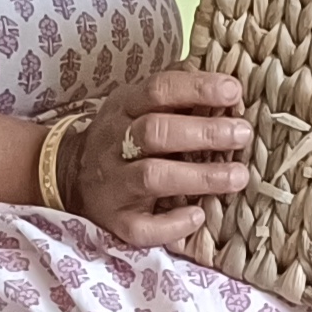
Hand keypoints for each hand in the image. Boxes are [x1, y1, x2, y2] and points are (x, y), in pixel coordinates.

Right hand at [61, 66, 252, 252]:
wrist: (69, 176)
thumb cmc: (124, 136)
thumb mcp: (139, 105)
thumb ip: (178, 94)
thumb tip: (230, 83)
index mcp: (124, 108)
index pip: (158, 90)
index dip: (197, 88)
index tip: (234, 91)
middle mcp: (115, 143)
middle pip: (155, 132)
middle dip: (203, 132)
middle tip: (242, 134)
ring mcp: (113, 184)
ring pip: (152, 177)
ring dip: (199, 177)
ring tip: (238, 176)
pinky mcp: (116, 221)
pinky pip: (142, 228)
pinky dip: (172, 225)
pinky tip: (199, 216)